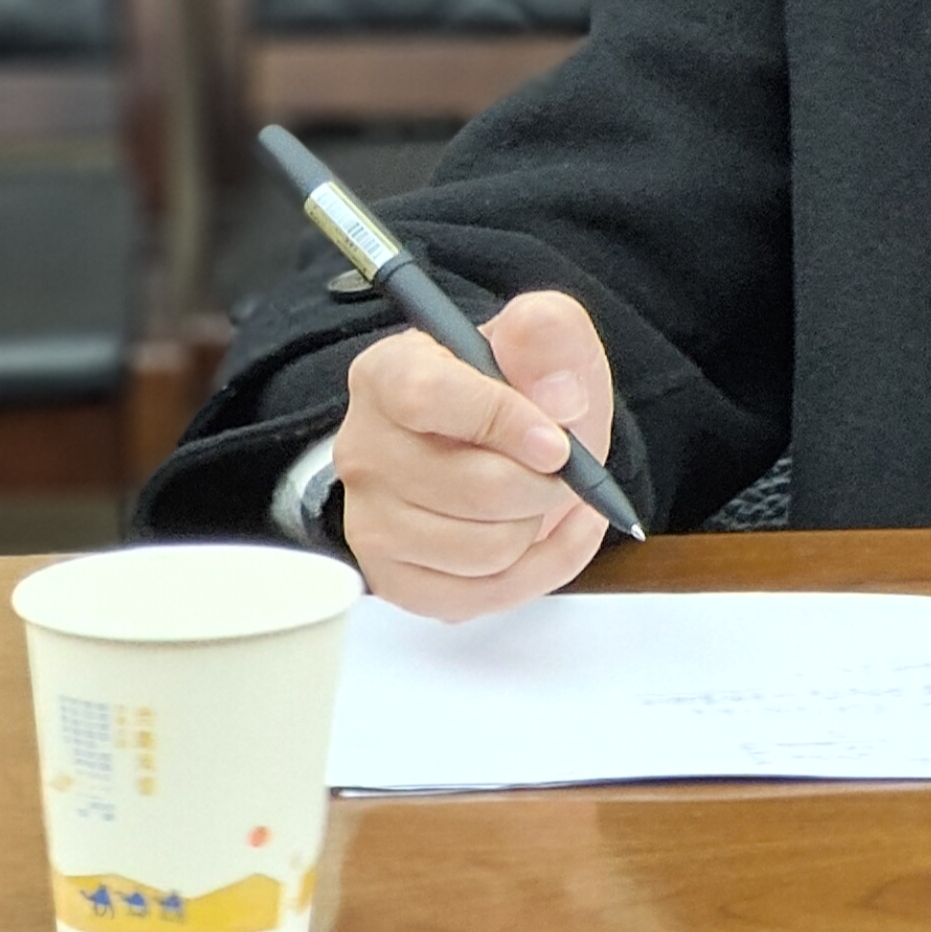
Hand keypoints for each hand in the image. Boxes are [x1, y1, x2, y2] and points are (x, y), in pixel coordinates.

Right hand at [335, 290, 618, 619]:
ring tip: (549, 492)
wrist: (513, 442)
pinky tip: (555, 531)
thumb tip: (560, 399)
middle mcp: (362, 451)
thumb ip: (549, 336)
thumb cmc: (522, 387)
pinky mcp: (396, 581)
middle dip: (546, 482)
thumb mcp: (545, 337)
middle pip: (473, 488)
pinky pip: (486, 595)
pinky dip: (543, 567)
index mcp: (386, 374)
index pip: (427, 397)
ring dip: (542, 524)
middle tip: (568, 466)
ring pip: (486, 549)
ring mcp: (371, 524)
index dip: (502, 421)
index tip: (558, 441)